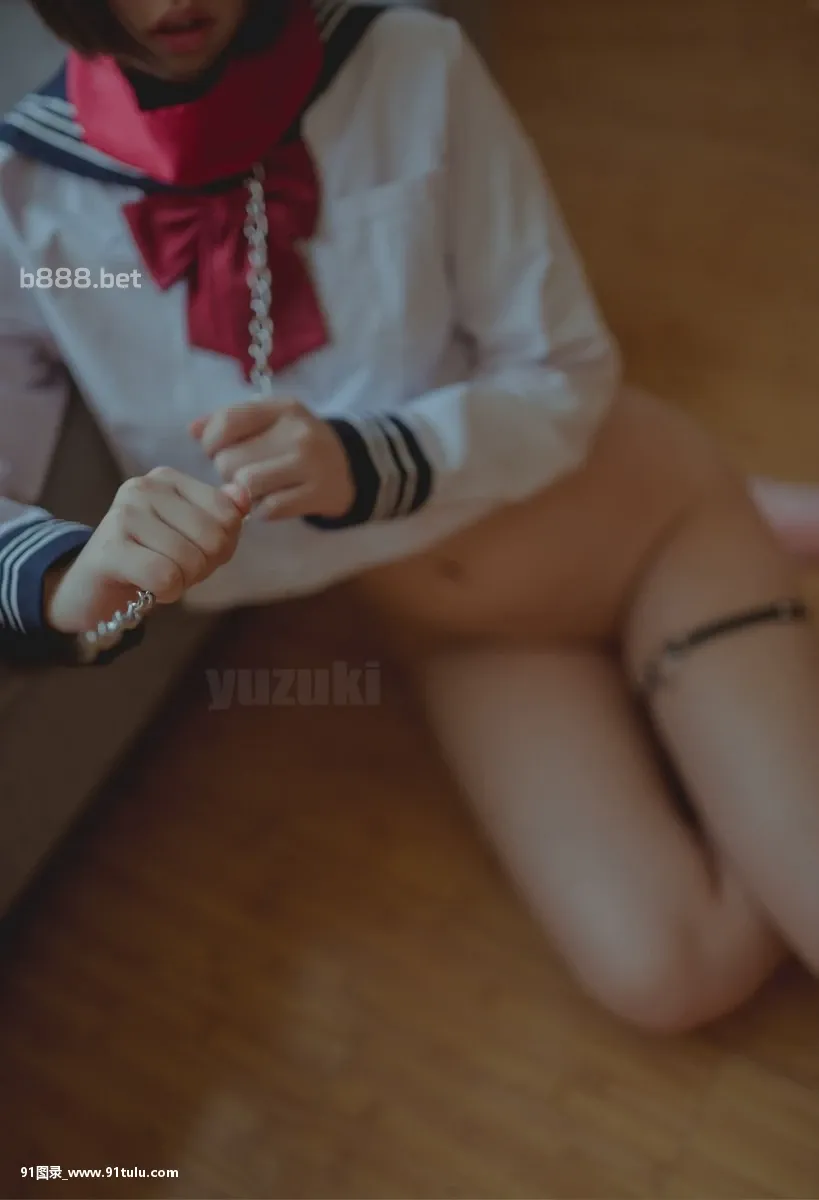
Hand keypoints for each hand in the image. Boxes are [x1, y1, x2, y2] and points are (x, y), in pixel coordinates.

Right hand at [46, 467, 249, 633]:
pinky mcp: (110, 548)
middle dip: (203, 567)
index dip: (222, 546)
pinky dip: (167, 593)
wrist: (93, 590)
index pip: (228, 513)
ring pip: (191, 560)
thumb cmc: (150, 559)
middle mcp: (144, 487)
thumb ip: (223, 515)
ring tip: (158, 576)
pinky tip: (147, 587)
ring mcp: (124, 514)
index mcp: (168, 479)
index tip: (194, 551)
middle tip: (176, 569)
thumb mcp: (193, 536)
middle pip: (214, 538)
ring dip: (183, 582)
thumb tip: (243, 497)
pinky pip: (166, 577)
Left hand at [190, 399, 353, 520]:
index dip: (210, 442)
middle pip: (230, 459)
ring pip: (246, 485)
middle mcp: (297, 432)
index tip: (215, 450)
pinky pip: (268, 508)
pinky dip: (262, 511)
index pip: (227, 421)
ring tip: (256, 489)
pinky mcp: (316, 494)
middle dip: (228, 472)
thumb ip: (228, 421)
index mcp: (282, 408)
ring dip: (243, 494)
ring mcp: (309, 464)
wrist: (350, 468)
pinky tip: (272, 502)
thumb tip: (192, 430)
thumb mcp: (269, 421)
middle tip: (244, 473)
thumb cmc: (296, 444)